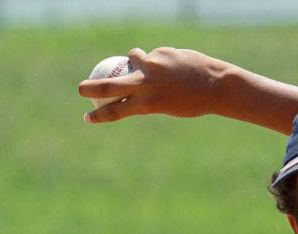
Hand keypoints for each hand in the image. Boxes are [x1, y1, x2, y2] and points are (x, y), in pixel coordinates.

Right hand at [80, 47, 231, 122]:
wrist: (217, 86)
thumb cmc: (194, 102)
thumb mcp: (167, 105)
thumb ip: (148, 96)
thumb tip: (132, 87)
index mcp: (147, 105)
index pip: (115, 112)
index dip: (98, 115)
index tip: (87, 116)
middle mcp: (146, 85)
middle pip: (108, 85)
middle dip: (90, 87)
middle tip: (81, 88)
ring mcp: (153, 67)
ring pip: (133, 58)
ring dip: (136, 60)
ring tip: (148, 64)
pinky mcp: (163, 53)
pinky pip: (156, 54)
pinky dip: (162, 59)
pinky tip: (178, 64)